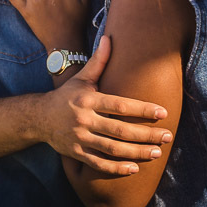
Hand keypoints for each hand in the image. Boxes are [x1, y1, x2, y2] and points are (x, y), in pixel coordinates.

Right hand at [39, 34, 172, 174]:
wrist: (38, 117)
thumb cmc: (66, 96)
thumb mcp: (81, 78)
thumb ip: (98, 62)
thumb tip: (109, 39)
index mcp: (87, 99)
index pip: (119, 105)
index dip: (142, 109)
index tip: (163, 112)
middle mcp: (83, 119)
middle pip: (120, 130)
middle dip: (146, 134)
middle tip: (167, 136)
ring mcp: (79, 138)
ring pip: (112, 149)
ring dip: (137, 152)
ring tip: (156, 152)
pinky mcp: (76, 153)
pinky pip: (99, 164)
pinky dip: (117, 168)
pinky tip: (134, 168)